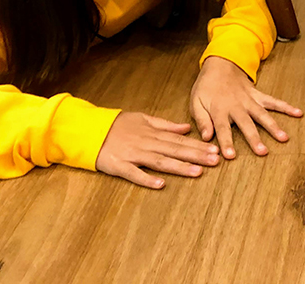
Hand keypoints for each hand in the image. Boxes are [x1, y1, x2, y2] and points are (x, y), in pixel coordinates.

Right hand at [95, 112, 219, 188]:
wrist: (90, 130)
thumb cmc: (118, 125)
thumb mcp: (143, 119)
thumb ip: (166, 125)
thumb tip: (186, 128)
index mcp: (153, 133)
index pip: (180, 140)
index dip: (198, 146)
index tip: (215, 150)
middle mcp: (146, 144)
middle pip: (175, 150)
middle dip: (196, 156)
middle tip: (215, 161)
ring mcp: (133, 155)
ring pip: (160, 162)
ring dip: (179, 167)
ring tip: (197, 172)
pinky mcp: (119, 166)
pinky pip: (134, 174)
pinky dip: (147, 179)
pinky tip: (161, 184)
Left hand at [190, 56, 302, 159]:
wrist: (220, 65)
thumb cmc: (206, 87)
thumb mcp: (195, 102)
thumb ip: (201, 120)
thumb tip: (205, 137)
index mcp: (219, 110)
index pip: (222, 129)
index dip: (226, 142)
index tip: (231, 156)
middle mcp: (237, 106)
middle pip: (246, 124)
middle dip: (254, 138)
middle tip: (262, 152)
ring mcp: (250, 101)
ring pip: (262, 114)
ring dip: (273, 126)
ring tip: (283, 138)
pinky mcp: (258, 96)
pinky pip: (273, 101)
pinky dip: (286, 107)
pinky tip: (298, 113)